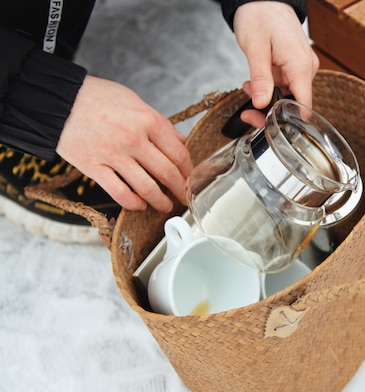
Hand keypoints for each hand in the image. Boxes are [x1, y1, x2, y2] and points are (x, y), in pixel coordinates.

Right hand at [56, 76, 192, 211]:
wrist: (58, 100)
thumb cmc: (97, 98)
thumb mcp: (135, 101)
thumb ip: (160, 123)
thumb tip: (180, 141)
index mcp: (148, 120)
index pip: (179, 153)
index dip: (189, 171)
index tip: (191, 179)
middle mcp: (134, 139)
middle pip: (167, 173)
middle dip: (181, 190)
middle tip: (186, 198)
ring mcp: (114, 155)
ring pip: (147, 188)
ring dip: (161, 202)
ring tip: (166, 206)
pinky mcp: (94, 168)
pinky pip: (120, 193)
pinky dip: (134, 203)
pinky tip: (140, 204)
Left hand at [233, 1, 318, 126]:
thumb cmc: (261, 16)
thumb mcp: (255, 48)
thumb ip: (261, 78)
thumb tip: (261, 103)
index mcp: (300, 65)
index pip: (304, 105)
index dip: (287, 120)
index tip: (267, 124)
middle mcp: (306, 68)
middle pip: (294, 104)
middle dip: (270, 110)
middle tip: (248, 111)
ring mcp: (301, 68)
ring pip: (287, 96)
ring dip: (266, 98)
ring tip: (249, 87)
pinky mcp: (294, 67)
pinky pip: (284, 86)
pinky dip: (269, 88)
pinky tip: (256, 82)